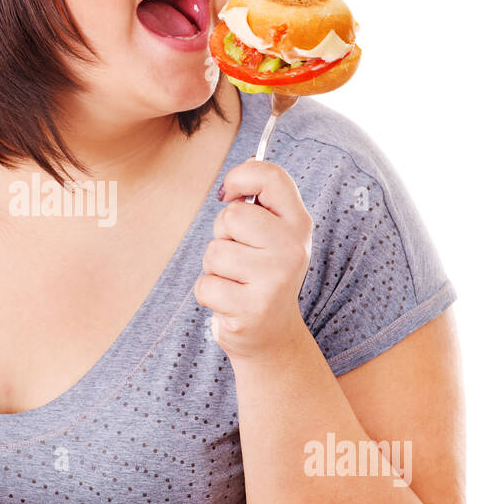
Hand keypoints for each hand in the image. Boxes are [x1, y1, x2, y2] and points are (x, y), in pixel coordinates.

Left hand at [196, 158, 312, 364]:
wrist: (272, 336)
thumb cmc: (262, 277)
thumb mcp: (272, 235)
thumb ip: (260, 201)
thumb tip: (241, 168)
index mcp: (298, 224)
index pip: (271, 177)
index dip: (240, 177)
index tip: (228, 194)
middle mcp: (292, 249)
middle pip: (231, 216)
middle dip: (222, 236)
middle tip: (238, 258)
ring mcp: (275, 279)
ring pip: (214, 252)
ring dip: (214, 269)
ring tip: (236, 283)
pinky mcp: (251, 309)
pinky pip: (205, 285)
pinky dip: (209, 295)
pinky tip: (231, 303)